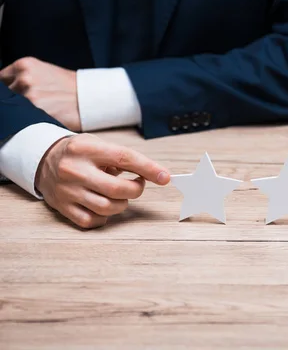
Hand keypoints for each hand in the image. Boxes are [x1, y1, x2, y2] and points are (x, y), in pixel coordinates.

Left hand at [0, 57, 81, 130]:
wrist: (91, 97)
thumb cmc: (70, 87)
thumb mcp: (44, 72)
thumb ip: (24, 77)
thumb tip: (7, 89)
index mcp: (24, 65)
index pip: (0, 79)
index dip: (7, 89)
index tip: (14, 95)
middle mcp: (24, 78)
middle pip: (4, 94)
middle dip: (14, 100)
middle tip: (31, 104)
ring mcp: (29, 96)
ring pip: (13, 108)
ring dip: (21, 112)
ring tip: (38, 112)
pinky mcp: (36, 113)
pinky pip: (23, 119)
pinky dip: (28, 121)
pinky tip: (40, 119)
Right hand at [36, 134, 170, 228]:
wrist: (42, 159)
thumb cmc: (81, 153)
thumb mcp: (99, 145)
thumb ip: (124, 159)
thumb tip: (157, 174)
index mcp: (87, 148)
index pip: (124, 158)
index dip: (148, 169)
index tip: (165, 177)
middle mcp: (74, 169)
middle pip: (116, 189)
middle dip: (136, 190)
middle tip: (137, 185)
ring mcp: (67, 190)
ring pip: (106, 207)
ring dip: (122, 204)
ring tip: (120, 194)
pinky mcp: (62, 207)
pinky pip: (92, 221)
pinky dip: (105, 217)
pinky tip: (105, 206)